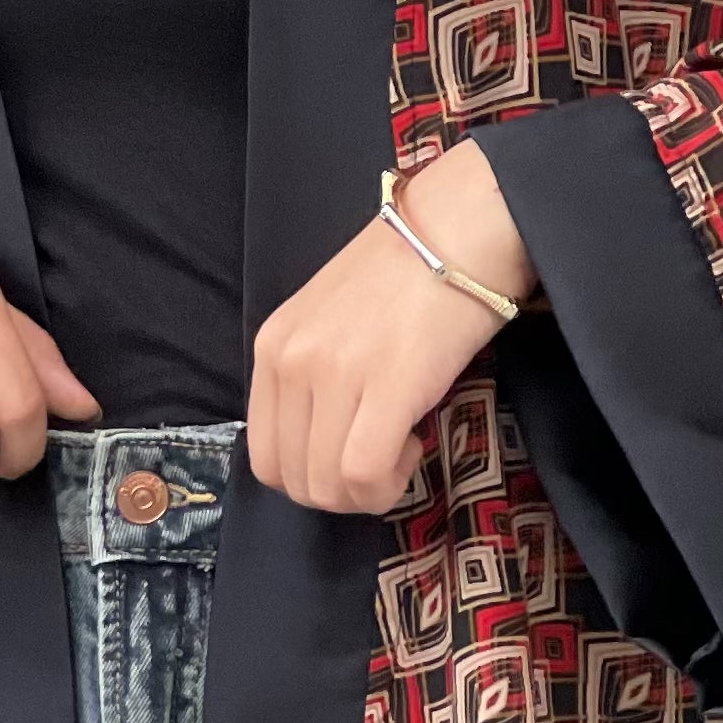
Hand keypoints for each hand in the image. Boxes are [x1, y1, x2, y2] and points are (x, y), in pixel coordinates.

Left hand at [245, 143, 535, 514]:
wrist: (457, 229)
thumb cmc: (406, 272)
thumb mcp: (329, 320)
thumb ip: (313, 376)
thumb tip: (324, 443)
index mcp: (271, 346)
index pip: (264, 456)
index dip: (311, 476)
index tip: (352, 453)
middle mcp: (291, 361)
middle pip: (293, 481)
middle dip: (341, 492)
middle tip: (383, 458)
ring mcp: (333, 374)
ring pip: (328, 487)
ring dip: (369, 490)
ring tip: (401, 443)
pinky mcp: (385, 385)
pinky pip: (365, 473)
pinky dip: (390, 481)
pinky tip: (413, 440)